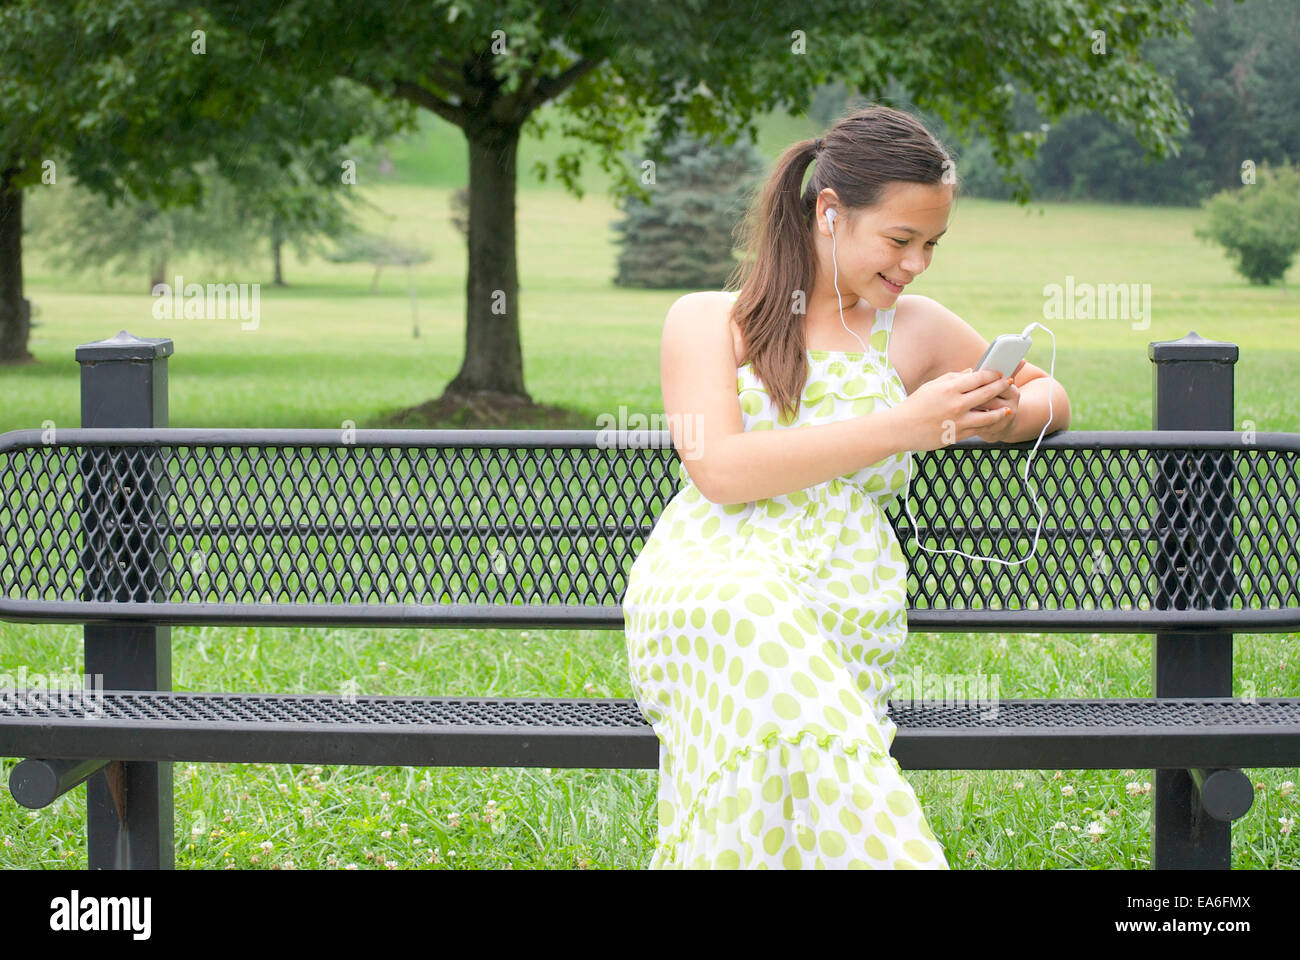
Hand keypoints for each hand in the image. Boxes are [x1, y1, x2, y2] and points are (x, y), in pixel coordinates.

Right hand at [891, 366, 1020, 451]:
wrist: (900, 428)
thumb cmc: (915, 405)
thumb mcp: (931, 386)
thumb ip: (952, 378)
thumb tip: (971, 373)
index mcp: (949, 388)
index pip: (978, 378)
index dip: (992, 374)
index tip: (1000, 372)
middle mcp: (956, 404)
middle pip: (987, 393)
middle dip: (1001, 386)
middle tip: (1010, 383)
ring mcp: (958, 421)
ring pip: (988, 415)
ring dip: (1000, 410)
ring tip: (1008, 408)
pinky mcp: (957, 435)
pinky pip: (978, 429)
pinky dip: (987, 425)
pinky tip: (992, 422)